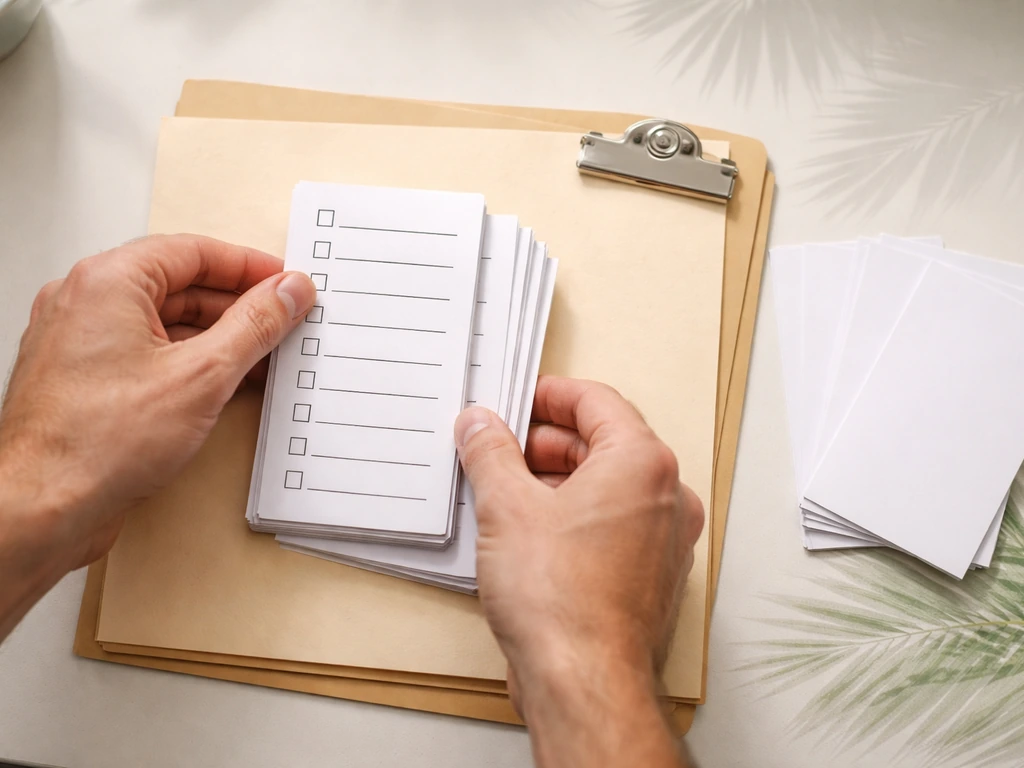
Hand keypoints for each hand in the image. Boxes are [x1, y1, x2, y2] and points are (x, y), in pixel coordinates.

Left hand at [0, 235, 314, 631]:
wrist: (42, 507)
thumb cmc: (95, 443)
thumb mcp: (203, 375)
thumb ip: (255, 325)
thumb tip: (287, 293)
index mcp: (107, 283)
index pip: (193, 252)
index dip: (248, 267)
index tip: (284, 284)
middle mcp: (86, 304)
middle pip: (180, 286)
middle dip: (238, 306)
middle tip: (282, 321)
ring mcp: (82, 343)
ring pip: (165, 323)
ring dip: (218, 339)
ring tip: (263, 358)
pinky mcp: (87, 381)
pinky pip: (149, 354)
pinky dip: (190, 364)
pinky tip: (225, 386)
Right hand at [454, 376, 703, 766]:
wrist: (582, 680)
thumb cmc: (562, 601)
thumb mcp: (506, 507)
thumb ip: (490, 453)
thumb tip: (481, 426)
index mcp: (643, 464)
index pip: (598, 402)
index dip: (550, 396)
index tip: (519, 401)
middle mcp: (666, 497)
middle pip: (604, 444)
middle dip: (547, 442)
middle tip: (501, 446)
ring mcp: (662, 540)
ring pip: (607, 487)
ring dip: (557, 480)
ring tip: (506, 490)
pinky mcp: (648, 575)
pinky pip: (612, 524)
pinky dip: (574, 516)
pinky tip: (530, 531)